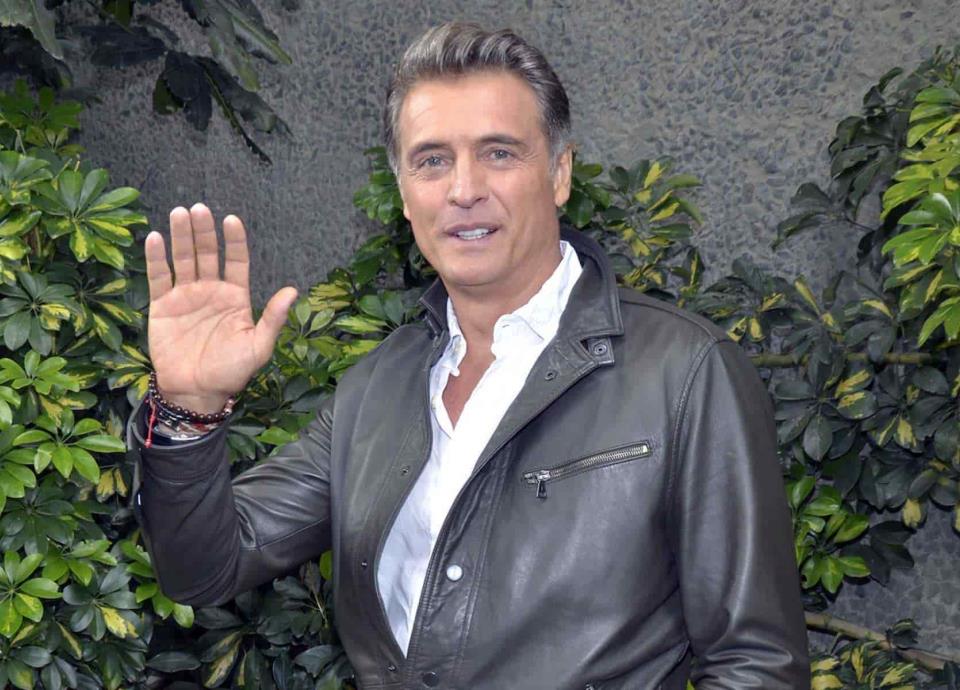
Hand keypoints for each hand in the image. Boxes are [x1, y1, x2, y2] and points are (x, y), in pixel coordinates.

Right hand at [145, 203, 297, 412]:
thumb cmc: (231, 371)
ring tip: (180, 213)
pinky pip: (158, 277)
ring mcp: (186, 296)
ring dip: (181, 236)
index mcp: (235, 297)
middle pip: (207, 253)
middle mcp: (211, 290)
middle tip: (199, 209)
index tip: (231, 220)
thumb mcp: (258, 346)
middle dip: (204, 231)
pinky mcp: (162, 306)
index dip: (234, 241)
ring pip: (183, 259)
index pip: (236, 261)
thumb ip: (272, 318)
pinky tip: (156, 239)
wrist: (196, 391)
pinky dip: (156, 258)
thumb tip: (293, 291)